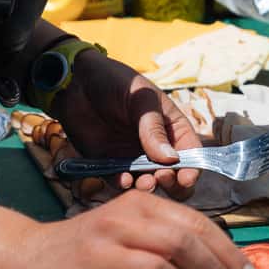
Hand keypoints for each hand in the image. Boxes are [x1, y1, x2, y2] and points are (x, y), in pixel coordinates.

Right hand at [7, 190, 255, 268]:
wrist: (27, 258)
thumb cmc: (89, 246)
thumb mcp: (128, 229)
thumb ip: (168, 239)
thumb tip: (220, 263)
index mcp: (137, 206)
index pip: (194, 224)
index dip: (227, 250)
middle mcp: (119, 225)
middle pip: (182, 243)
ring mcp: (100, 256)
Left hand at [52, 49, 200, 198]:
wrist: (76, 82)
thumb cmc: (116, 82)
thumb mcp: (141, 100)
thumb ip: (153, 129)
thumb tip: (171, 159)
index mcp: (172, 129)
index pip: (191, 153)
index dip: (193, 168)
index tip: (186, 177)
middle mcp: (157, 147)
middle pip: (174, 175)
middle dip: (173, 183)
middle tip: (162, 178)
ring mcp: (134, 157)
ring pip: (149, 182)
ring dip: (149, 186)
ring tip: (143, 182)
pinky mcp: (110, 163)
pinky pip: (120, 181)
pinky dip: (123, 185)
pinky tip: (123, 180)